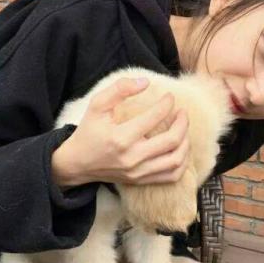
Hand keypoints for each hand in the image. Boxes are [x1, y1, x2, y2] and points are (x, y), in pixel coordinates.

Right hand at [52, 77, 189, 186]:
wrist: (77, 163)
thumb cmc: (88, 131)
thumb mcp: (97, 105)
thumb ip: (120, 89)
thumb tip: (146, 82)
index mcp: (120, 138)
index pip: (154, 118)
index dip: (167, 104)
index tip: (169, 97)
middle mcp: (132, 157)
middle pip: (172, 141)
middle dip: (183, 123)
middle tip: (182, 112)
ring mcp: (138, 172)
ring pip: (176, 160)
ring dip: (186, 143)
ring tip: (183, 130)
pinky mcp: (141, 180)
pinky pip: (172, 176)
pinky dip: (182, 162)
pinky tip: (180, 149)